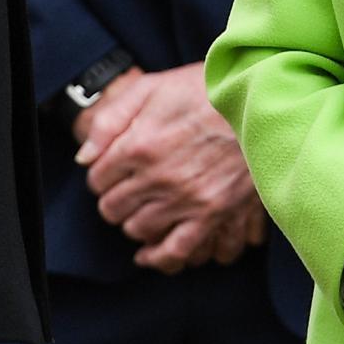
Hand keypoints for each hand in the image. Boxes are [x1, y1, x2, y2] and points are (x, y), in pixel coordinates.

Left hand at [76, 63, 268, 270]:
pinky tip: (149, 253)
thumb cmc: (205, 88)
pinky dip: (157, 257)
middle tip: (129, 187)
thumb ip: (110, 118)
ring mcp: (185, 197)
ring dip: (134, 220)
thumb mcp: (152, 86)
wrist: (259, 95)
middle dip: (114, 198)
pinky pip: (175, 250)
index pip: (97, 179)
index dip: (102, 175)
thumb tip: (84, 157)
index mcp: (138, 144)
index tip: (114, 169)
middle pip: (112, 208)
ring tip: (145, 206)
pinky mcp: (212, 212)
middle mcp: (158, 176)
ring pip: (137, 229)